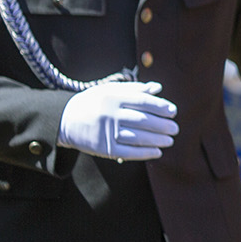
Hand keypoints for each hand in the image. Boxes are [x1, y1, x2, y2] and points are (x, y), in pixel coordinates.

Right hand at [58, 82, 176, 160]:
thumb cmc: (93, 102)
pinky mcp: (103, 148)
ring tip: (170, 140)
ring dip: (156, 140)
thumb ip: (134, 89)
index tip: (173, 111)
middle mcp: (109, 114)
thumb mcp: (110, 90)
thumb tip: (158, 88)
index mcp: (113, 97)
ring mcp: (106, 132)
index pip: (142, 102)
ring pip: (137, 137)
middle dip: (162, 125)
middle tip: (175, 128)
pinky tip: (157, 152)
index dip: (160, 107)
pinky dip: (144, 153)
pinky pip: (128, 152)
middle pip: (142, 120)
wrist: (65, 119)